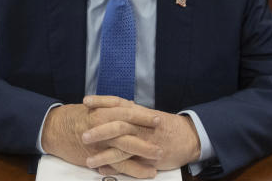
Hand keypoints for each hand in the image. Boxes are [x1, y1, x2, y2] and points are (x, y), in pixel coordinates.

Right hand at [41, 101, 160, 178]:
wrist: (53, 129)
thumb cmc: (74, 117)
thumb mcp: (94, 108)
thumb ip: (113, 107)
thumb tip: (131, 104)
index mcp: (103, 111)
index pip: (128, 112)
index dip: (144, 116)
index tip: (158, 119)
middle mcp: (103, 125)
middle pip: (130, 129)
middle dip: (147, 134)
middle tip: (162, 139)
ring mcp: (100, 142)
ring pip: (126, 148)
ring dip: (144, 153)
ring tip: (159, 158)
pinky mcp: (97, 157)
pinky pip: (118, 165)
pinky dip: (134, 170)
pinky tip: (146, 173)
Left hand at [83, 96, 201, 173]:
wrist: (188, 138)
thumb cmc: (165, 126)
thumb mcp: (147, 115)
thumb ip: (131, 113)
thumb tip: (113, 106)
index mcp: (139, 113)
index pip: (118, 103)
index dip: (102, 102)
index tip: (85, 101)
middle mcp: (141, 126)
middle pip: (118, 125)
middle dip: (100, 130)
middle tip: (83, 135)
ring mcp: (145, 143)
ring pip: (123, 148)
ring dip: (104, 155)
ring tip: (88, 161)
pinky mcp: (149, 159)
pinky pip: (130, 165)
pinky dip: (116, 168)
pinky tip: (103, 171)